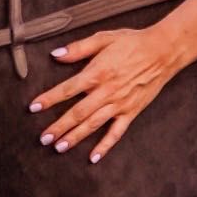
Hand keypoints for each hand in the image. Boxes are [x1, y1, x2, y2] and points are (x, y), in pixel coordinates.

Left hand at [27, 25, 178, 162]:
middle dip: (59, 126)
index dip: (49, 99)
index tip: (33, 107)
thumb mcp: (104, 38)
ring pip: (93, 124)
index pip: (68, 89)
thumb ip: (78, 48)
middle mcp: (106, 91)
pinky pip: (116, 132)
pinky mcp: (131, 112)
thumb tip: (55, 54)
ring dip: (76, 137)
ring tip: (60, 148)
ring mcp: (119, 104)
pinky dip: (105, 146)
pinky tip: (93, 157)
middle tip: (43, 139)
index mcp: (97, 73)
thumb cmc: (132, 42)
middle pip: (78, 112)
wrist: (163, 51)